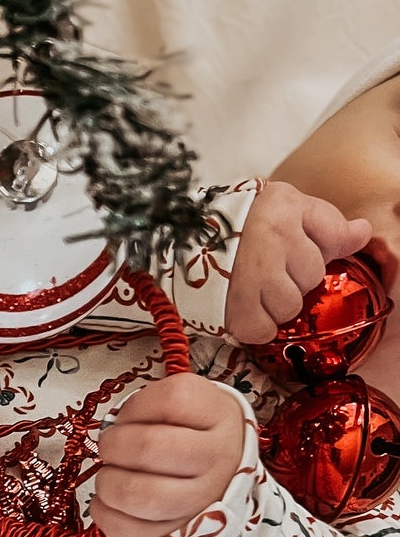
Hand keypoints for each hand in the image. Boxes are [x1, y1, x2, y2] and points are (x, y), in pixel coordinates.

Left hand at [91, 373, 246, 536]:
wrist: (228, 470)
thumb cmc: (196, 431)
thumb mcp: (188, 404)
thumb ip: (149, 406)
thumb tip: (111, 430)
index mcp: (218, 416)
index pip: (170, 402)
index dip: (135, 407)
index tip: (128, 417)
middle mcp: (216, 459)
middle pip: (149, 448)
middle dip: (113, 445)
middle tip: (110, 446)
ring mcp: (200, 501)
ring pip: (138, 494)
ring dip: (107, 482)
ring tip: (110, 475)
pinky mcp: (178, 533)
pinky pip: (129, 529)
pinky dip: (105, 513)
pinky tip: (109, 501)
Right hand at [225, 180, 371, 344]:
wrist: (173, 240)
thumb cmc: (234, 224)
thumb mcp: (282, 207)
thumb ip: (326, 222)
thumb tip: (363, 233)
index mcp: (284, 206)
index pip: (335, 238)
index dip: (317, 248)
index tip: (290, 244)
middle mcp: (270, 237)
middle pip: (311, 277)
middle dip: (293, 277)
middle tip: (264, 267)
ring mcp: (250, 274)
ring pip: (290, 307)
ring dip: (274, 304)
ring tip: (251, 288)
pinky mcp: (233, 308)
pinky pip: (263, 330)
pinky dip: (256, 326)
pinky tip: (243, 308)